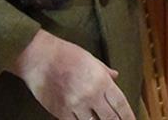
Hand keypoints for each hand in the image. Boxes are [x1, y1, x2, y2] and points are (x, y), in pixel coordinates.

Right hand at [10, 29, 134, 119]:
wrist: (39, 58)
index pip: (120, 104)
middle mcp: (90, 95)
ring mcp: (75, 105)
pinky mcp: (60, 112)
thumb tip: (115, 77)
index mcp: (101, 81)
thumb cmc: (67, 54)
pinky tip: (83, 119)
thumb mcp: (91, 59)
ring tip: (99, 118)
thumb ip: (105, 71)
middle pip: (109, 118)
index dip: (128, 116)